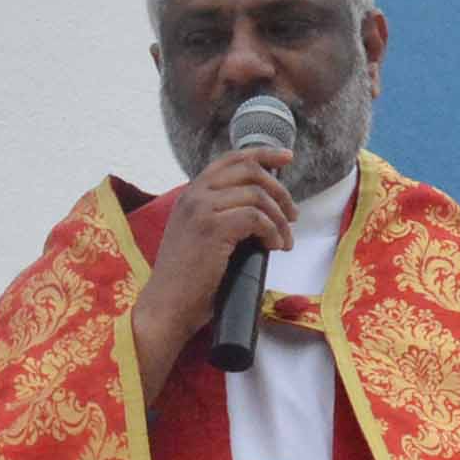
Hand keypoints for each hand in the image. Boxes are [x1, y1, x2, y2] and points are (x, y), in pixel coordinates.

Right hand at [131, 145, 299, 387]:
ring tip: (285, 241)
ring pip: (257, 196)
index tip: (287, 157)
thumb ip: (222, 217)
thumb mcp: (200, 238)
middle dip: (279, 191)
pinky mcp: (212, 228)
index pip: (231, 160)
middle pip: (249, 171)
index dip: (263, 154)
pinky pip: (255, 218)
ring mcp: (201, 209)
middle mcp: (195, 195)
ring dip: (279, 218)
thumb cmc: (187, 282)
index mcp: (191, 194)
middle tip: (293, 215)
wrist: (166, 305)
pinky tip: (274, 247)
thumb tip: (263, 213)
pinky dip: (272, 232)